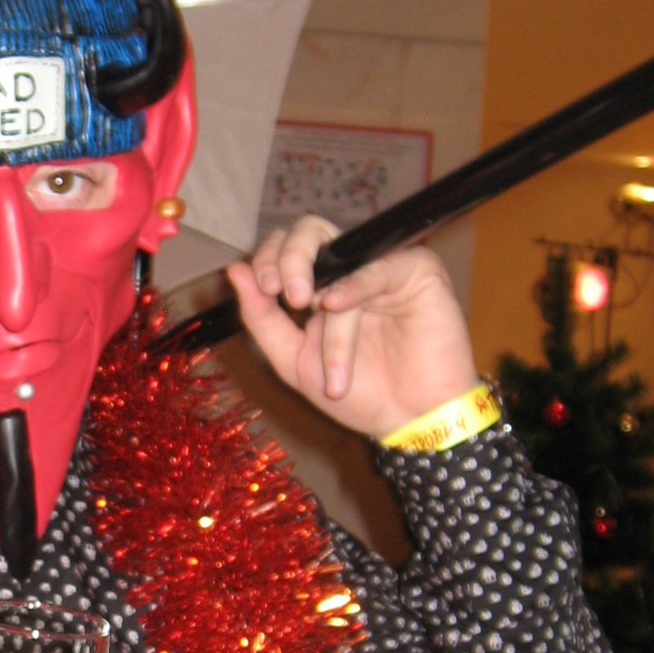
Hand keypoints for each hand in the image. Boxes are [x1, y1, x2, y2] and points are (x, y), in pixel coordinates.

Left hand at [225, 216, 479, 439]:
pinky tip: (337, 305)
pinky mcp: (418, 272)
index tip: (262, 287)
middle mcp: (349, 270)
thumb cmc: (359, 394)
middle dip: (289, 258)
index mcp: (319, 285)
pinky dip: (355, 286)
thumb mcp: (293, 359)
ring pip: (342, 263)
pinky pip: (380, 267)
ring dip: (329, 311)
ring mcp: (383, 268)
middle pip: (311, 231)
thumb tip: (235, 269)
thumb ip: (262, 317)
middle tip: (283, 294)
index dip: (269, 257)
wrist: (409, 422)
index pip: (285, 248)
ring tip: (328, 353)